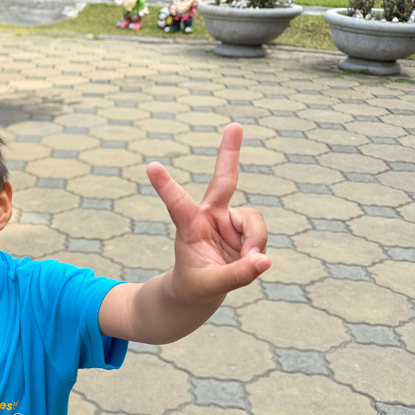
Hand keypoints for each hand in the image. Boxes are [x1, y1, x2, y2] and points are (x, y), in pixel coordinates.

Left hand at [147, 123, 269, 304]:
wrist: (201, 289)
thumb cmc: (196, 285)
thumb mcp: (211, 286)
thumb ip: (237, 275)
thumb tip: (264, 261)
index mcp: (189, 227)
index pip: (177, 204)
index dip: (166, 186)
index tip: (150, 166)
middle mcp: (209, 216)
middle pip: (223, 181)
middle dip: (229, 153)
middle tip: (234, 125)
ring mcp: (229, 220)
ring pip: (253, 221)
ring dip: (254, 242)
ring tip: (246, 262)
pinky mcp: (244, 227)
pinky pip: (260, 233)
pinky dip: (258, 249)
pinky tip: (250, 260)